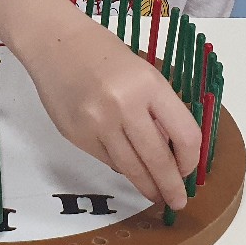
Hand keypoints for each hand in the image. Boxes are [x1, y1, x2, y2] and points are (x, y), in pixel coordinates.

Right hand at [17, 12, 202, 209]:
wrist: (54, 43)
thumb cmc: (103, 53)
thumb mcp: (142, 73)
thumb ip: (157, 109)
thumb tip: (172, 152)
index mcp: (149, 85)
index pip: (185, 135)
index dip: (191, 159)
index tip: (189, 169)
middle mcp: (124, 106)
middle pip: (158, 160)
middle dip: (171, 186)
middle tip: (177, 201)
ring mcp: (97, 124)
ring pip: (130, 168)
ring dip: (146, 186)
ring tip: (155, 195)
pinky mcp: (77, 136)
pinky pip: (107, 160)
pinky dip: (120, 166)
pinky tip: (126, 166)